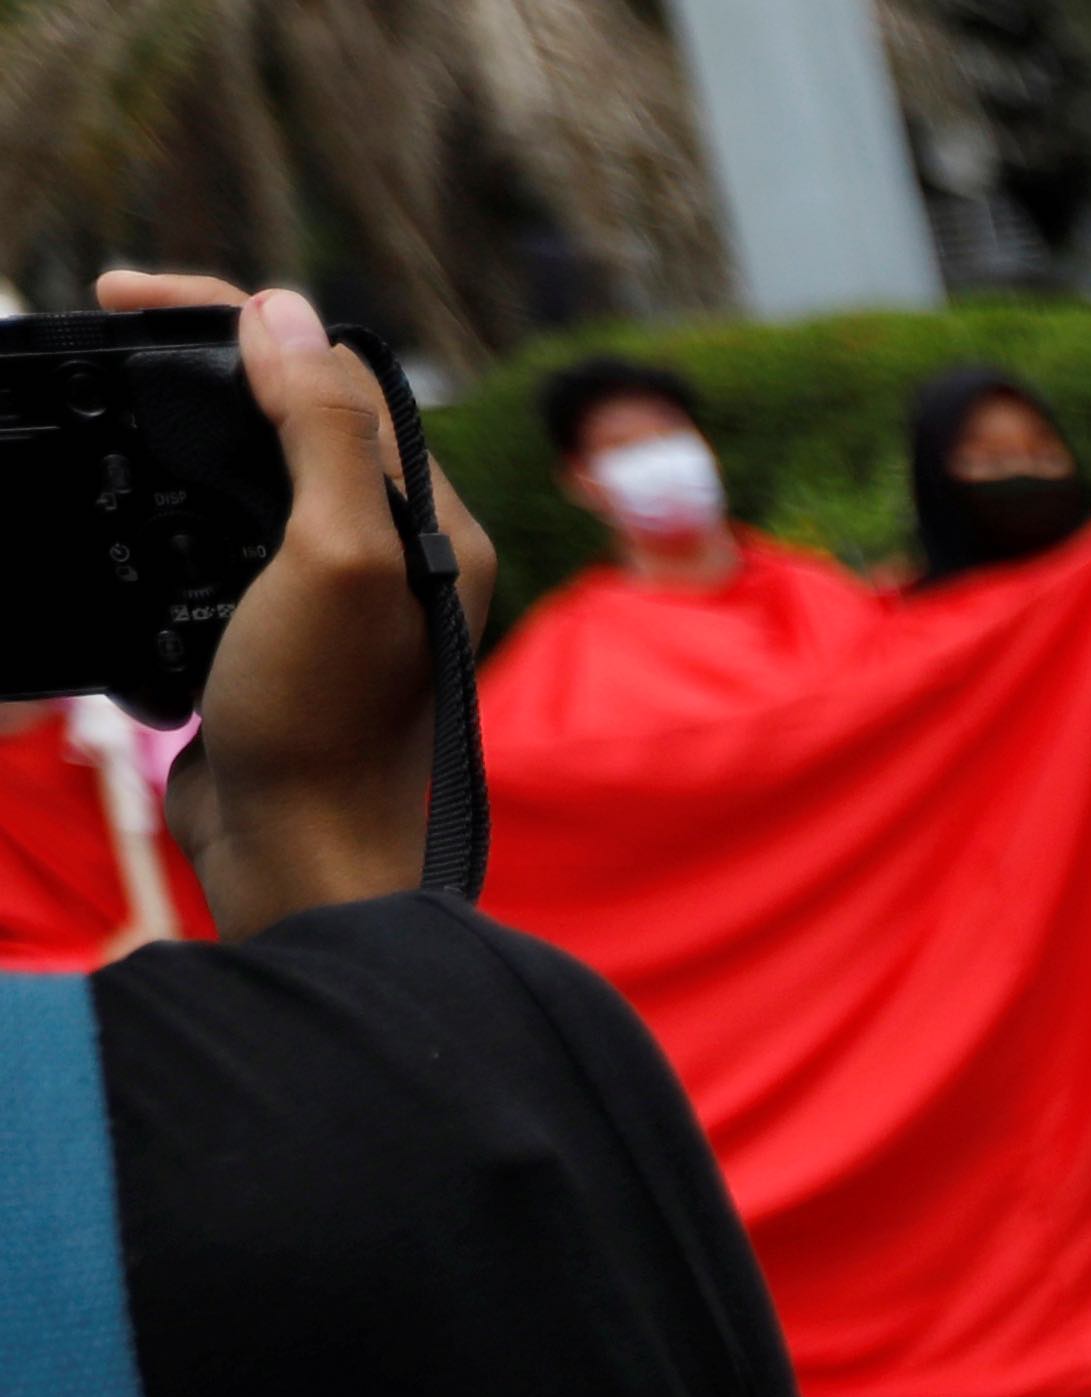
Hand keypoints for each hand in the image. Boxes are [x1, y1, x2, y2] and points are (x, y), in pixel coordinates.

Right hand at [92, 273, 491, 932]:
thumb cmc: (325, 716)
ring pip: (254, 469)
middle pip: (295, 410)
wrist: (295, 851)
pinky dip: (175, 496)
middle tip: (106, 323)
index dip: (239, 318)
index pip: (337, 372)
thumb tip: (284, 315)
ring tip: (111, 386)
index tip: (128, 298)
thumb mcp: (337, 556)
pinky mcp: (278, 631)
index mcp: (430, 519)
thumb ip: (324, 433)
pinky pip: (224, 535)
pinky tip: (128, 484)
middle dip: (205, 357)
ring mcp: (335, 592)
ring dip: (186, 420)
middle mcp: (396, 548)